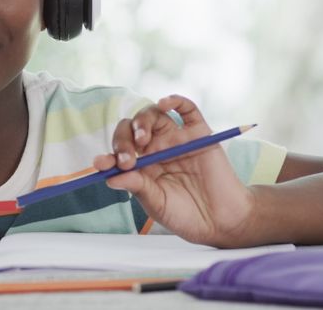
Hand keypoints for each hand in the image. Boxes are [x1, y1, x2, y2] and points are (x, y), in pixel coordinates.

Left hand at [92, 95, 255, 246]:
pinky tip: (164, 103)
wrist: (220, 222)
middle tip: (126, 159)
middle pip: (132, 129)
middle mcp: (156, 147)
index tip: (102, 164)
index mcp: (142, 164)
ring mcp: (176, 138)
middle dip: (123, 140)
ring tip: (141, 138)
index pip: (120, 150)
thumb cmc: (185, 215)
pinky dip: (175, 101)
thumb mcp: (156, 203)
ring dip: (142, 120)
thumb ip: (136, 186)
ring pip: (154, 115)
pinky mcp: (199, 133)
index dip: (109, 155)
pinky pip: (187, 109)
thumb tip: (109, 176)